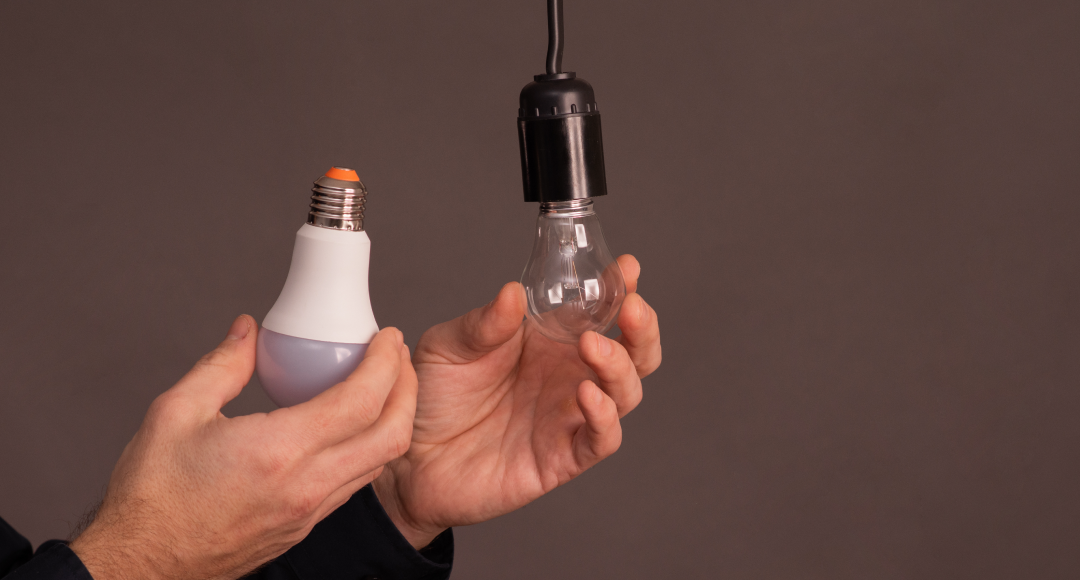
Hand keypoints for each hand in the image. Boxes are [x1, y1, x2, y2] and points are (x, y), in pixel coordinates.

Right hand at [69, 317, 416, 579]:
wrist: (140, 566)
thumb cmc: (151, 496)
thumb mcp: (175, 413)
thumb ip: (222, 366)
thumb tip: (249, 331)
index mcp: (278, 452)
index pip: (360, 401)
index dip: (385, 362)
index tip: (387, 337)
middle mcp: (305, 486)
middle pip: (391, 435)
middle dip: (408, 389)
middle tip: (397, 357)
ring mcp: (309, 512)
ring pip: (379, 463)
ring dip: (392, 420)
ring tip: (382, 384)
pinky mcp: (303, 527)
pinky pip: (354, 483)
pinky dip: (368, 447)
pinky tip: (350, 425)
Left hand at [373, 255, 660, 547]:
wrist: (406, 458)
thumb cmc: (433, 396)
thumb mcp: (448, 345)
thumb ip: (484, 323)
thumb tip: (513, 292)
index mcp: (549, 340)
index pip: (600, 311)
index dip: (621, 288)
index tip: (627, 267)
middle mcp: (567, 376)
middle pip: (634, 353)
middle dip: (643, 330)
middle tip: (631, 308)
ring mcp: (569, 417)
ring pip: (626, 392)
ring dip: (620, 367)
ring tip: (592, 346)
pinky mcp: (562, 458)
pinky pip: (602, 439)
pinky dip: (604, 417)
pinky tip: (586, 395)